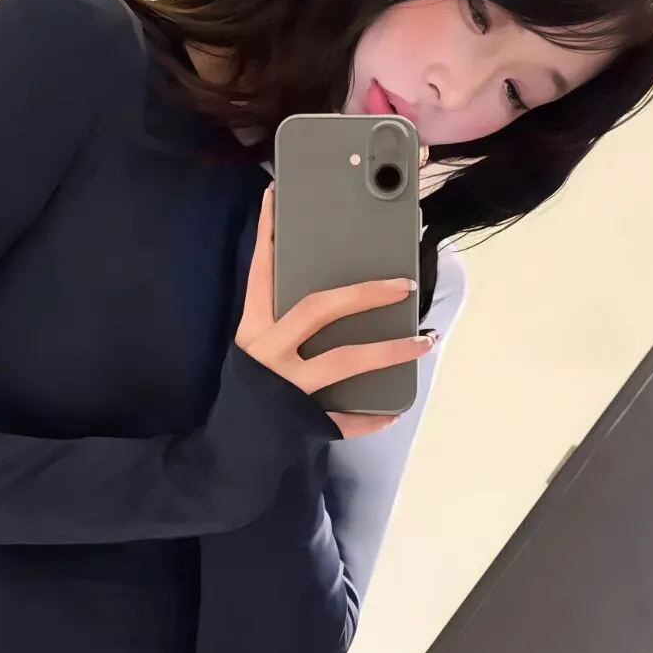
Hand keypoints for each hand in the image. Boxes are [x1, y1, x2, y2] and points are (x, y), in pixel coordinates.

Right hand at [235, 184, 434, 440]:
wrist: (226, 457)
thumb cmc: (248, 395)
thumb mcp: (253, 352)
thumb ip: (283, 325)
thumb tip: (334, 295)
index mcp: (252, 329)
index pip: (262, 272)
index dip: (270, 233)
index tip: (276, 194)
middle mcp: (267, 353)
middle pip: (318, 309)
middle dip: (364, 294)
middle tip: (403, 285)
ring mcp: (286, 388)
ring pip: (344, 361)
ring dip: (390, 351)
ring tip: (425, 340)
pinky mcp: (302, 423)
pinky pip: (347, 417)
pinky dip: (372, 416)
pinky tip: (393, 410)